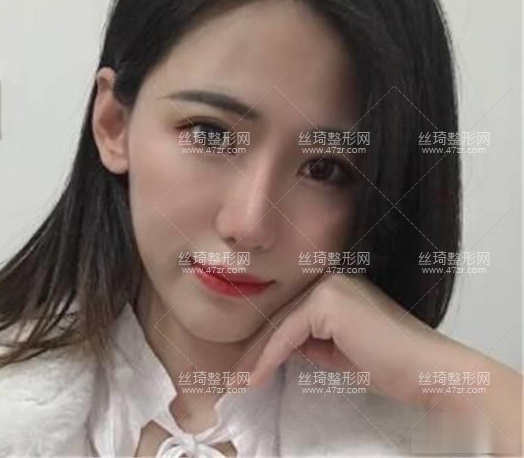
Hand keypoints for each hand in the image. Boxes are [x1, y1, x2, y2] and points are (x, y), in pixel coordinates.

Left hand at [250, 274, 459, 405]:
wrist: (427, 371)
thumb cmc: (391, 364)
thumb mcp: (338, 351)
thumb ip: (311, 342)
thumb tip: (281, 347)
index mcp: (334, 287)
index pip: (291, 316)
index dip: (267, 344)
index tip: (248, 369)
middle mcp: (329, 279)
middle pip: (282, 318)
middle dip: (256, 350)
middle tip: (234, 377)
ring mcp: (328, 286)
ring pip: (281, 325)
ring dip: (256, 357)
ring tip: (238, 382)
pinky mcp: (328, 302)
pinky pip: (288, 333)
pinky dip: (269, 358)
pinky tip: (254, 378)